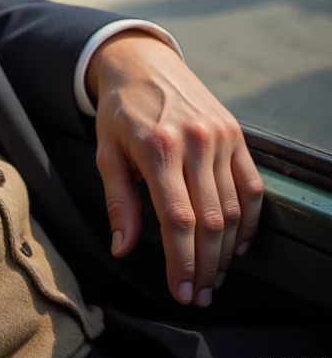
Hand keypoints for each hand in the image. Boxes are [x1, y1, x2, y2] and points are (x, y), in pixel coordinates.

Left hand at [87, 32, 263, 308]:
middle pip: (209, 221)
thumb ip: (118, 201)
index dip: (182, 261)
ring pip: (232, 209)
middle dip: (206, 266)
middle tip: (200, 295)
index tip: (182, 291)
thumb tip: (122, 248)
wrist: (142, 62)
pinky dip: (248, 221)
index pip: (177, 219)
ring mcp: (218, 136)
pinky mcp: (235, 133)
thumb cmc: (120, 111)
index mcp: (157, 147)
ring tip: (215, 277)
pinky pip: (251, 187)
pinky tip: (237, 244)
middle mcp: (193, 141)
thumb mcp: (106, 151)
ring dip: (226, 252)